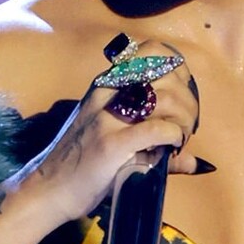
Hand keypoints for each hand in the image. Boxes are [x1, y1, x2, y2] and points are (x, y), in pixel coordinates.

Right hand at [0, 39, 202, 243]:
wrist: (48, 189)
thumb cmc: (81, 165)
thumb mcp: (112, 138)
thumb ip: (153, 142)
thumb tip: (195, 162)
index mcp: (106, 86)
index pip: (150, 53)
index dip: (176, 71)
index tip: (183, 96)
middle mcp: (107, 94)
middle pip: (164, 75)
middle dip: (187, 99)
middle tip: (186, 124)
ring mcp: (108, 118)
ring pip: (164, 99)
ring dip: (183, 118)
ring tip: (180, 137)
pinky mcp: (111, 144)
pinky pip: (155, 130)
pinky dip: (173, 135)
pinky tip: (173, 145)